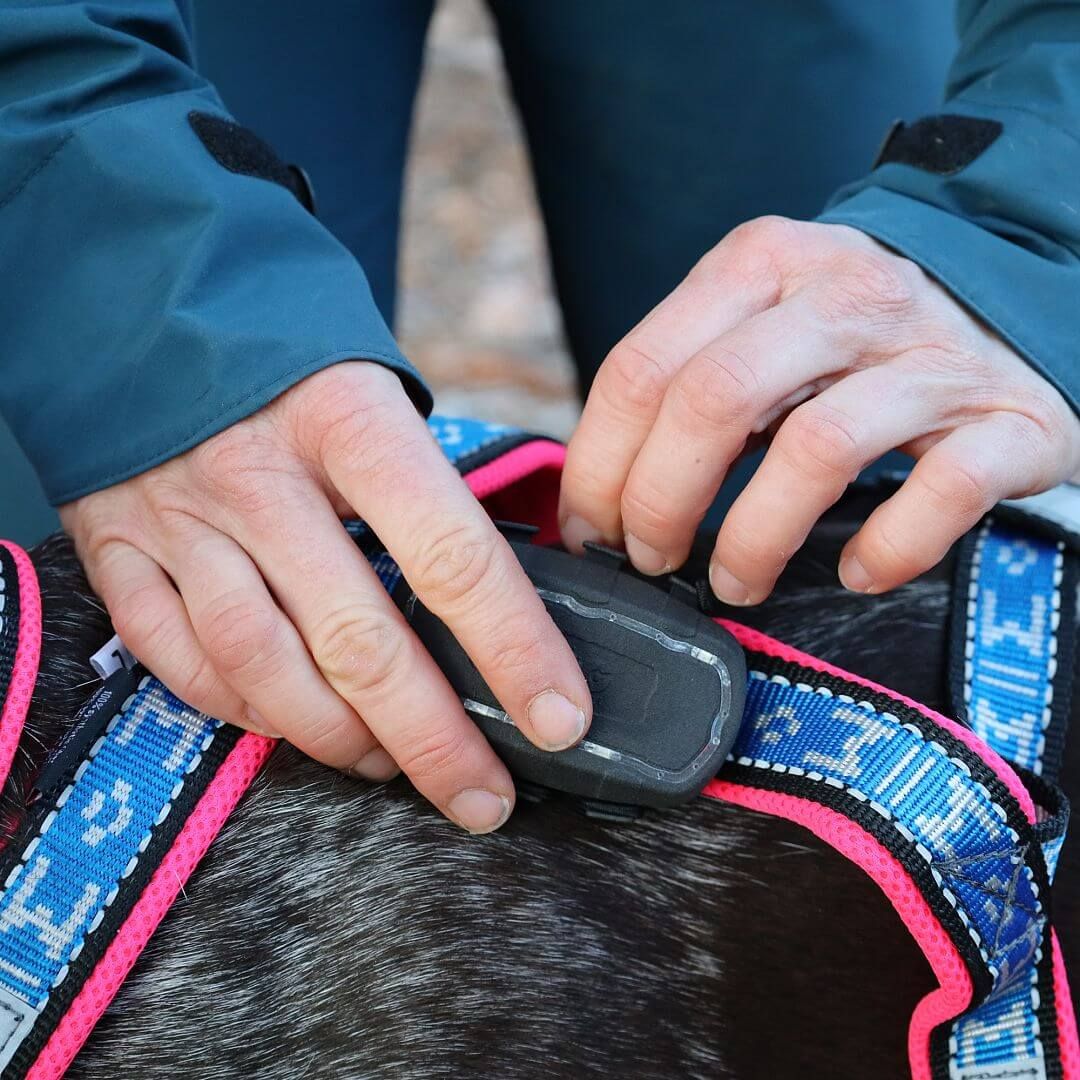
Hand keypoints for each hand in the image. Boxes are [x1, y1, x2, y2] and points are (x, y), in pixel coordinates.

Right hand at [61, 363, 590, 832]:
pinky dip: (242, 713)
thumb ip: (427, 489)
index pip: (450, 556)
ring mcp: (179, 519)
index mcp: (347, 423)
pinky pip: (179, 662)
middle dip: (432, 738)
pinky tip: (292, 729)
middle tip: (483, 795)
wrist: (145, 303)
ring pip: (264, 666)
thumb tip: (506, 598)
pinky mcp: (119, 551)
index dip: (514, 650)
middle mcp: (258, 476)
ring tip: (393, 767)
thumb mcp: (377, 390)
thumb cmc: (290, 357)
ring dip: (339, 739)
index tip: (560, 718)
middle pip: (357, 640)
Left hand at [560, 217, 1079, 602]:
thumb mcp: (758, 323)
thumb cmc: (851, 339)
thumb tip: (599, 491)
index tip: (590, 529)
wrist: (1014, 301)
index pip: (642, 368)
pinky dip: (886, 548)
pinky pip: (939, 493)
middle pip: (712, 401)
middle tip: (652, 559)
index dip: (598, 465)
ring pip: (815, 450)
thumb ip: (684, 380)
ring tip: (735, 583)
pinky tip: (856, 570)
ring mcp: (931, 356)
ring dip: (753, 538)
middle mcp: (844, 296)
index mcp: (762, 266)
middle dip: (659, 501)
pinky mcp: (1009, 419)